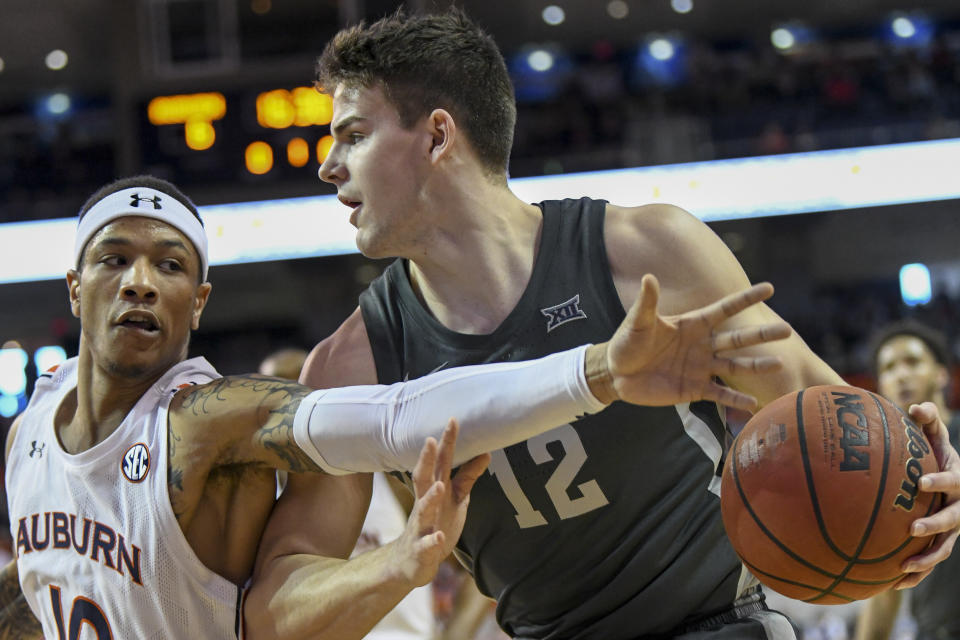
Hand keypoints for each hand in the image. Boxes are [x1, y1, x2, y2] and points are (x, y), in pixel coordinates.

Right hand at [388, 419, 489, 587]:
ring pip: (423, 509)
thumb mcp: (455, 499)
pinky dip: (432, 541)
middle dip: (426, 460)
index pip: (441, 463)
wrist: (411, 562)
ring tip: (439, 486)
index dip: (447, 443)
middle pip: (424, 478)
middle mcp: (425, 504)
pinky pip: (427, 545)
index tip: (453, 420)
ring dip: (430, 498)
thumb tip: (486, 452)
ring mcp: (422, 526)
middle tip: (430, 440)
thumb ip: (467, 477)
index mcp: (435, 490)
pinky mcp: (422, 549)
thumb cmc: (436, 522)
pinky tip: (439, 537)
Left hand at [588, 273, 790, 411]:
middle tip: (787, 331)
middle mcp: (702, 345)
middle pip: (737, 339)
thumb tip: (649, 277)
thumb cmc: (626, 343)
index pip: (724, 309)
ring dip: (755, 366)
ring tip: (779, 365)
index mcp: (692, 325)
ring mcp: (700, 368)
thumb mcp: (637, 322)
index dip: (745, 299)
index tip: (769, 288)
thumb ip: (647, 302)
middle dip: (761, 336)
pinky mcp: (694, 389)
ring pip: (734, 367)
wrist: (616, 374)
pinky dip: (735, 400)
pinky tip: (754, 403)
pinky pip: (719, 395)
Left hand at [893, 401, 959, 588]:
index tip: (922, 482)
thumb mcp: (935, 436)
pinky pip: (929, 562)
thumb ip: (928, 420)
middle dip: (935, 525)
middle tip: (912, 528)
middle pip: (952, 520)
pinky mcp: (940, 544)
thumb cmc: (935, 454)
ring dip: (926, 559)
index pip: (954, 482)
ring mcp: (952, 530)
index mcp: (958, 481)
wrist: (944, 480)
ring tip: (903, 567)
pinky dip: (915, 575)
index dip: (941, 482)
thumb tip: (917, 406)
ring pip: (943, 549)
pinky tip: (891, 585)